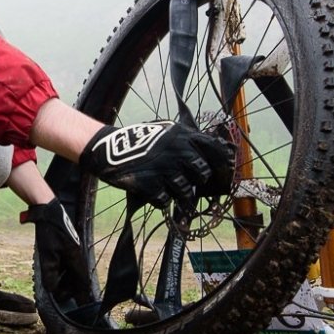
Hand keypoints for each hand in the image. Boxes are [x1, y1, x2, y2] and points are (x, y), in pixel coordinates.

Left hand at [21, 198, 91, 302]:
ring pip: (70, 270)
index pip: (82, 282)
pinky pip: (65, 263)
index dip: (82, 295)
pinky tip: (53, 271)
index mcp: (76, 259)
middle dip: (69, 289)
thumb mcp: (48, 255)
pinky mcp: (65, 244)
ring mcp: (71, 249)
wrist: (48, 210)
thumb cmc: (50, 231)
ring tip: (54, 287)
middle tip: (59, 297)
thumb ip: (51, 274)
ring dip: (64, 280)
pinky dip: (60, 271)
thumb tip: (53, 290)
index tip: (83, 306)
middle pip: (77, 278)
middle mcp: (76, 255)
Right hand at [78, 121, 234, 203]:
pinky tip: (153, 192)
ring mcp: (165, 168)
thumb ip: (185, 142)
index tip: (225, 174)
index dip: (223, 164)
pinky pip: (165, 201)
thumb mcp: (164, 132)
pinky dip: (160, 200)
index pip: (214, 149)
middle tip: (187, 183)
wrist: (108, 150)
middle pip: (202, 174)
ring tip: (168, 189)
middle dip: (197, 182)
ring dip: (179, 195)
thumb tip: (208, 159)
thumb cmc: (138, 141)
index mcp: (182, 135)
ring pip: (186, 192)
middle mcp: (177, 150)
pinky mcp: (151, 185)